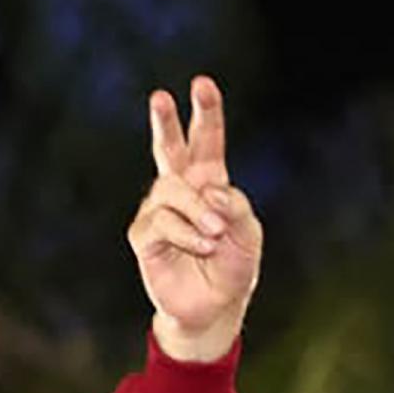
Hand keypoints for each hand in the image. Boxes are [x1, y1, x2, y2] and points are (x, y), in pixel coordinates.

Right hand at [127, 74, 260, 362]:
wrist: (214, 308)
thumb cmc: (233, 267)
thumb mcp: (249, 233)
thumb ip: (235, 206)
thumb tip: (208, 192)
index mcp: (209, 181)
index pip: (207, 140)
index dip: (206, 112)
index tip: (202, 84)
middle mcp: (180, 190)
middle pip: (169, 148)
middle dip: (165, 122)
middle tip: (160, 97)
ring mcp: (158, 211)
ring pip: (172, 190)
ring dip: (198, 211)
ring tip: (215, 235)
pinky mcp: (144, 236)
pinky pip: (163, 221)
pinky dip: (187, 234)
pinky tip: (201, 247)